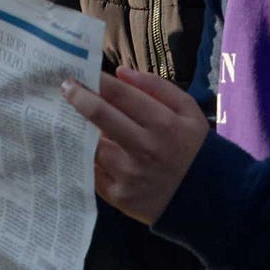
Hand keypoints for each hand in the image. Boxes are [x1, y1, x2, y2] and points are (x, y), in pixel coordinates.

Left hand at [61, 68, 207, 224]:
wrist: (205, 198)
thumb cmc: (193, 146)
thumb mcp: (187, 109)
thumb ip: (156, 86)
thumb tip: (120, 73)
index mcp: (162, 123)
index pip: (121, 95)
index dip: (98, 81)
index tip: (81, 72)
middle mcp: (144, 149)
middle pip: (101, 116)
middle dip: (79, 97)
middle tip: (65, 87)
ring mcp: (130, 175)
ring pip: (95, 145)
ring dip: (83, 130)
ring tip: (72, 118)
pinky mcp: (120, 197)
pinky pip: (94, 172)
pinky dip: (88, 158)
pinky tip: (84, 146)